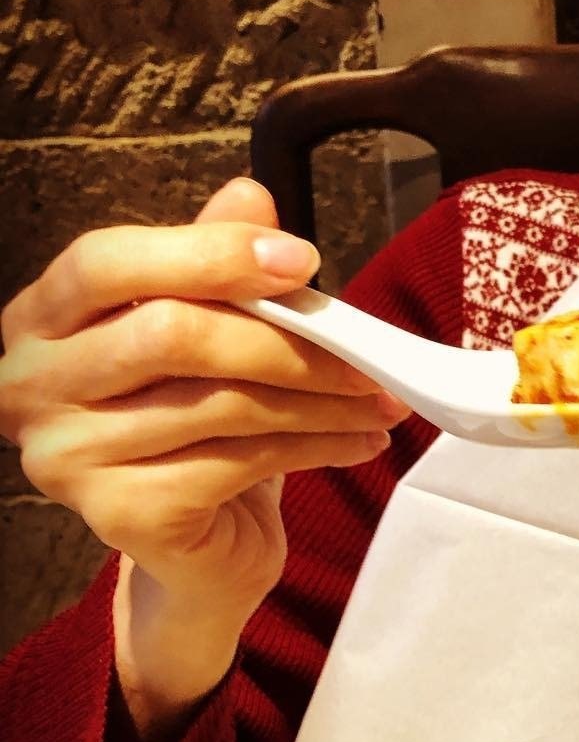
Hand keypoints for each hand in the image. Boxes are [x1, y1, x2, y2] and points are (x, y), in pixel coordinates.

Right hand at [0, 178, 409, 737]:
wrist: (199, 545)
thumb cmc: (200, 423)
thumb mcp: (211, 332)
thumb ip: (217, 263)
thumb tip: (250, 196)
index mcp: (44, 319)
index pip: (106, 261)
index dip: (209, 254)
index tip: (306, 261)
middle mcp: (31, 386)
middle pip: (171, 334)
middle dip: (288, 342)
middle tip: (367, 358)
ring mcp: (66, 457)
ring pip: (221, 404)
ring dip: (322, 402)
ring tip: (381, 402)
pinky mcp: (121, 515)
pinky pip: (240, 461)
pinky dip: (317, 448)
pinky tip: (359, 443)